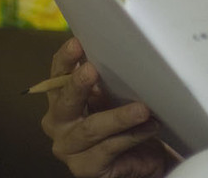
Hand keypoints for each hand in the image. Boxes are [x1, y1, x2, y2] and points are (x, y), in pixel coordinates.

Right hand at [41, 37, 173, 177]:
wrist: (141, 157)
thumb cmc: (124, 121)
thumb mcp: (115, 95)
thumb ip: (109, 78)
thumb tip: (119, 48)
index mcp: (61, 99)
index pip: (58, 75)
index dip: (65, 59)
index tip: (77, 43)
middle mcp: (58, 124)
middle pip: (65, 102)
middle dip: (78, 84)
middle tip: (91, 70)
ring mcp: (69, 149)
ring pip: (92, 128)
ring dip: (119, 117)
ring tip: (142, 109)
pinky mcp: (86, 168)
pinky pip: (110, 148)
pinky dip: (132, 135)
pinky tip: (149, 127)